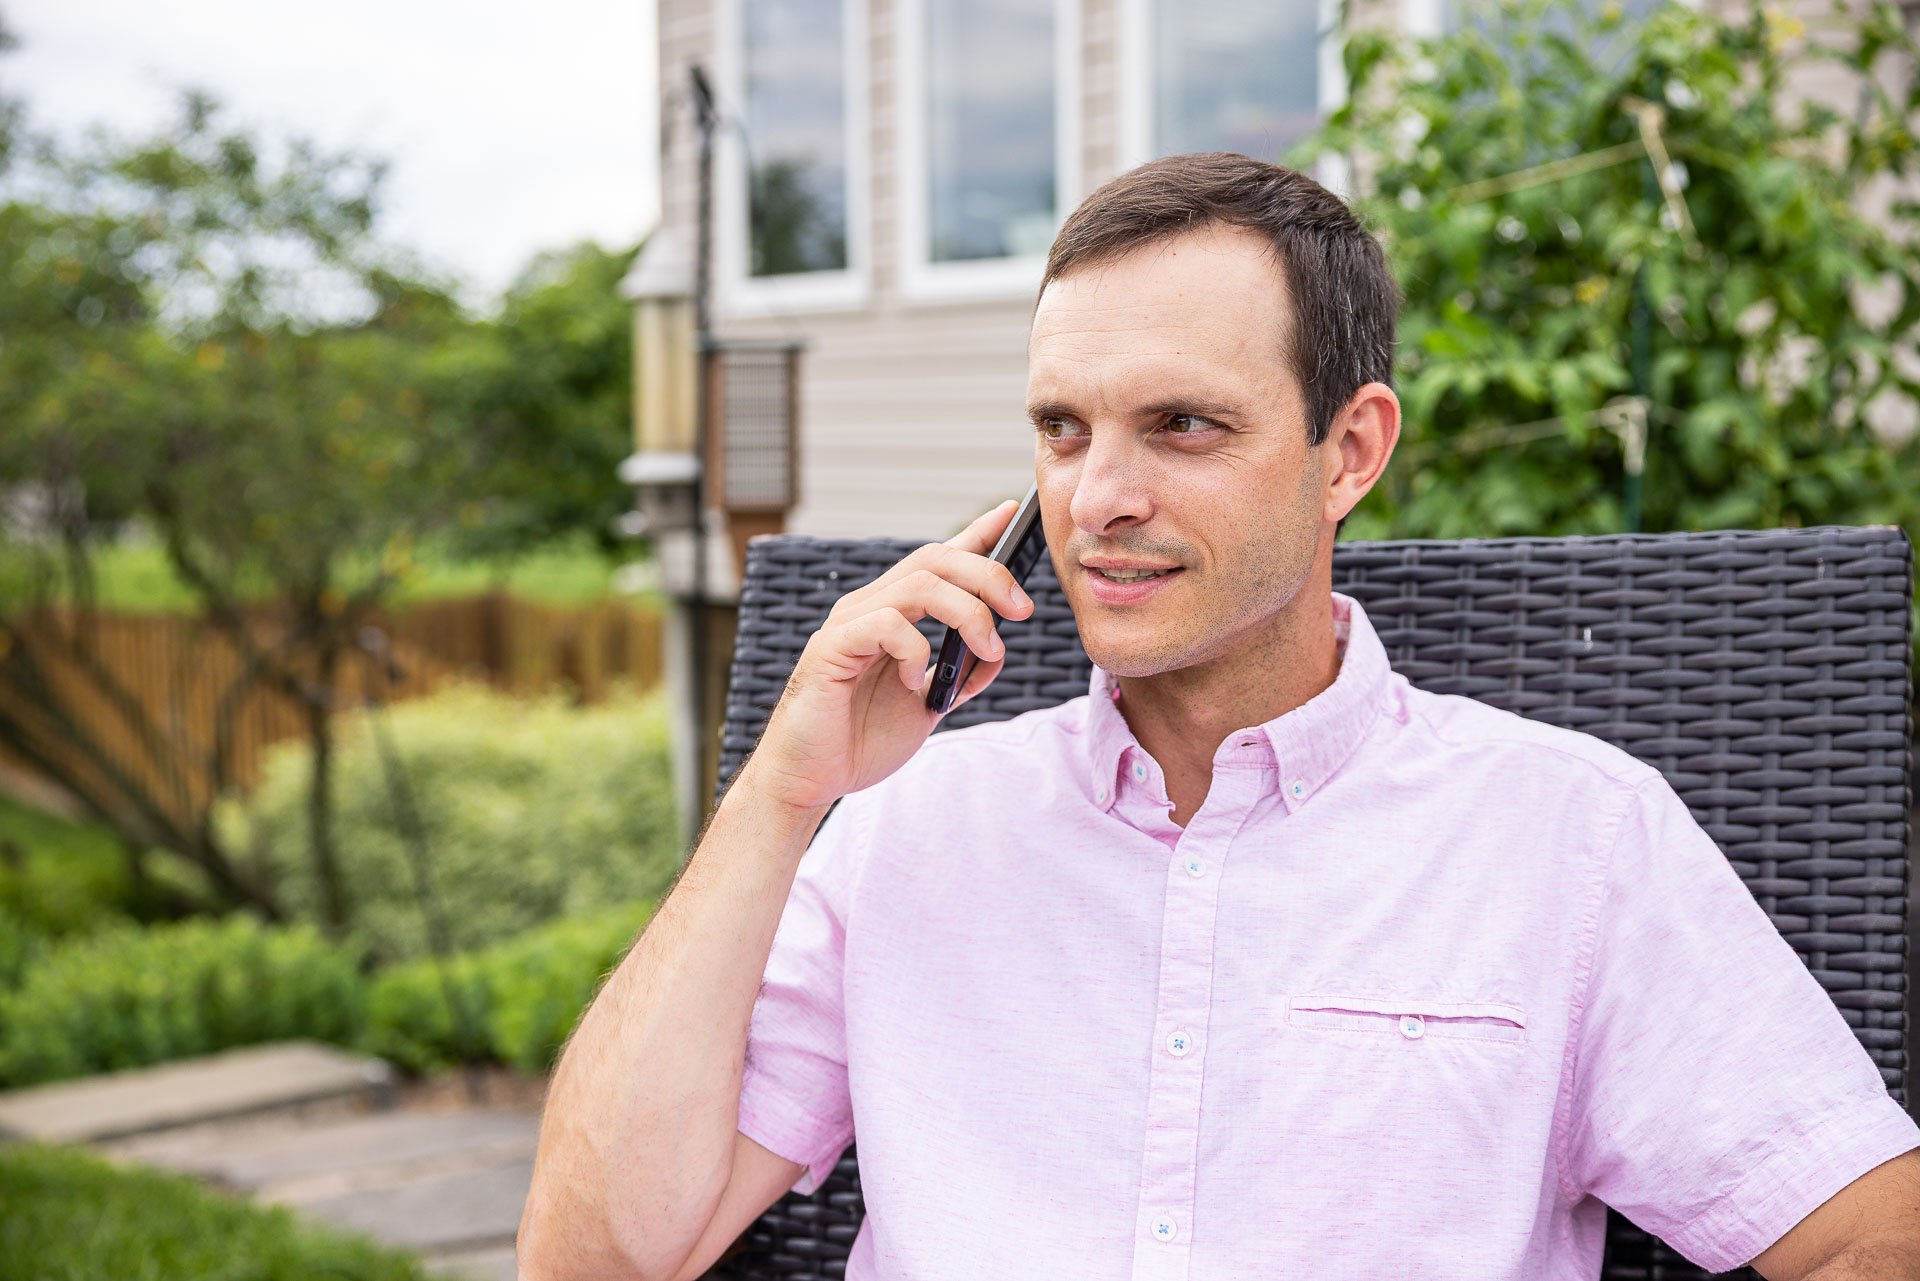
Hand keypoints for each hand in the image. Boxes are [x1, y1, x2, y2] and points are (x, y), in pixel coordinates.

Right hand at [739, 499, 1035, 812]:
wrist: (810, 780)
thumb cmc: (860, 739)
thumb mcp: (929, 703)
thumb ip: (959, 674)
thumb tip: (997, 650)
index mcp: (893, 614)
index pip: (938, 559)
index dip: (977, 532)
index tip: (1014, 513)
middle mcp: (870, 607)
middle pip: (935, 558)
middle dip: (989, 575)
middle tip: (1022, 611)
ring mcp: (848, 624)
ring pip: (919, 583)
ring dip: (968, 613)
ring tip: (988, 650)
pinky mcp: (830, 648)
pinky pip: (886, 624)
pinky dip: (915, 650)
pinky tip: (916, 683)